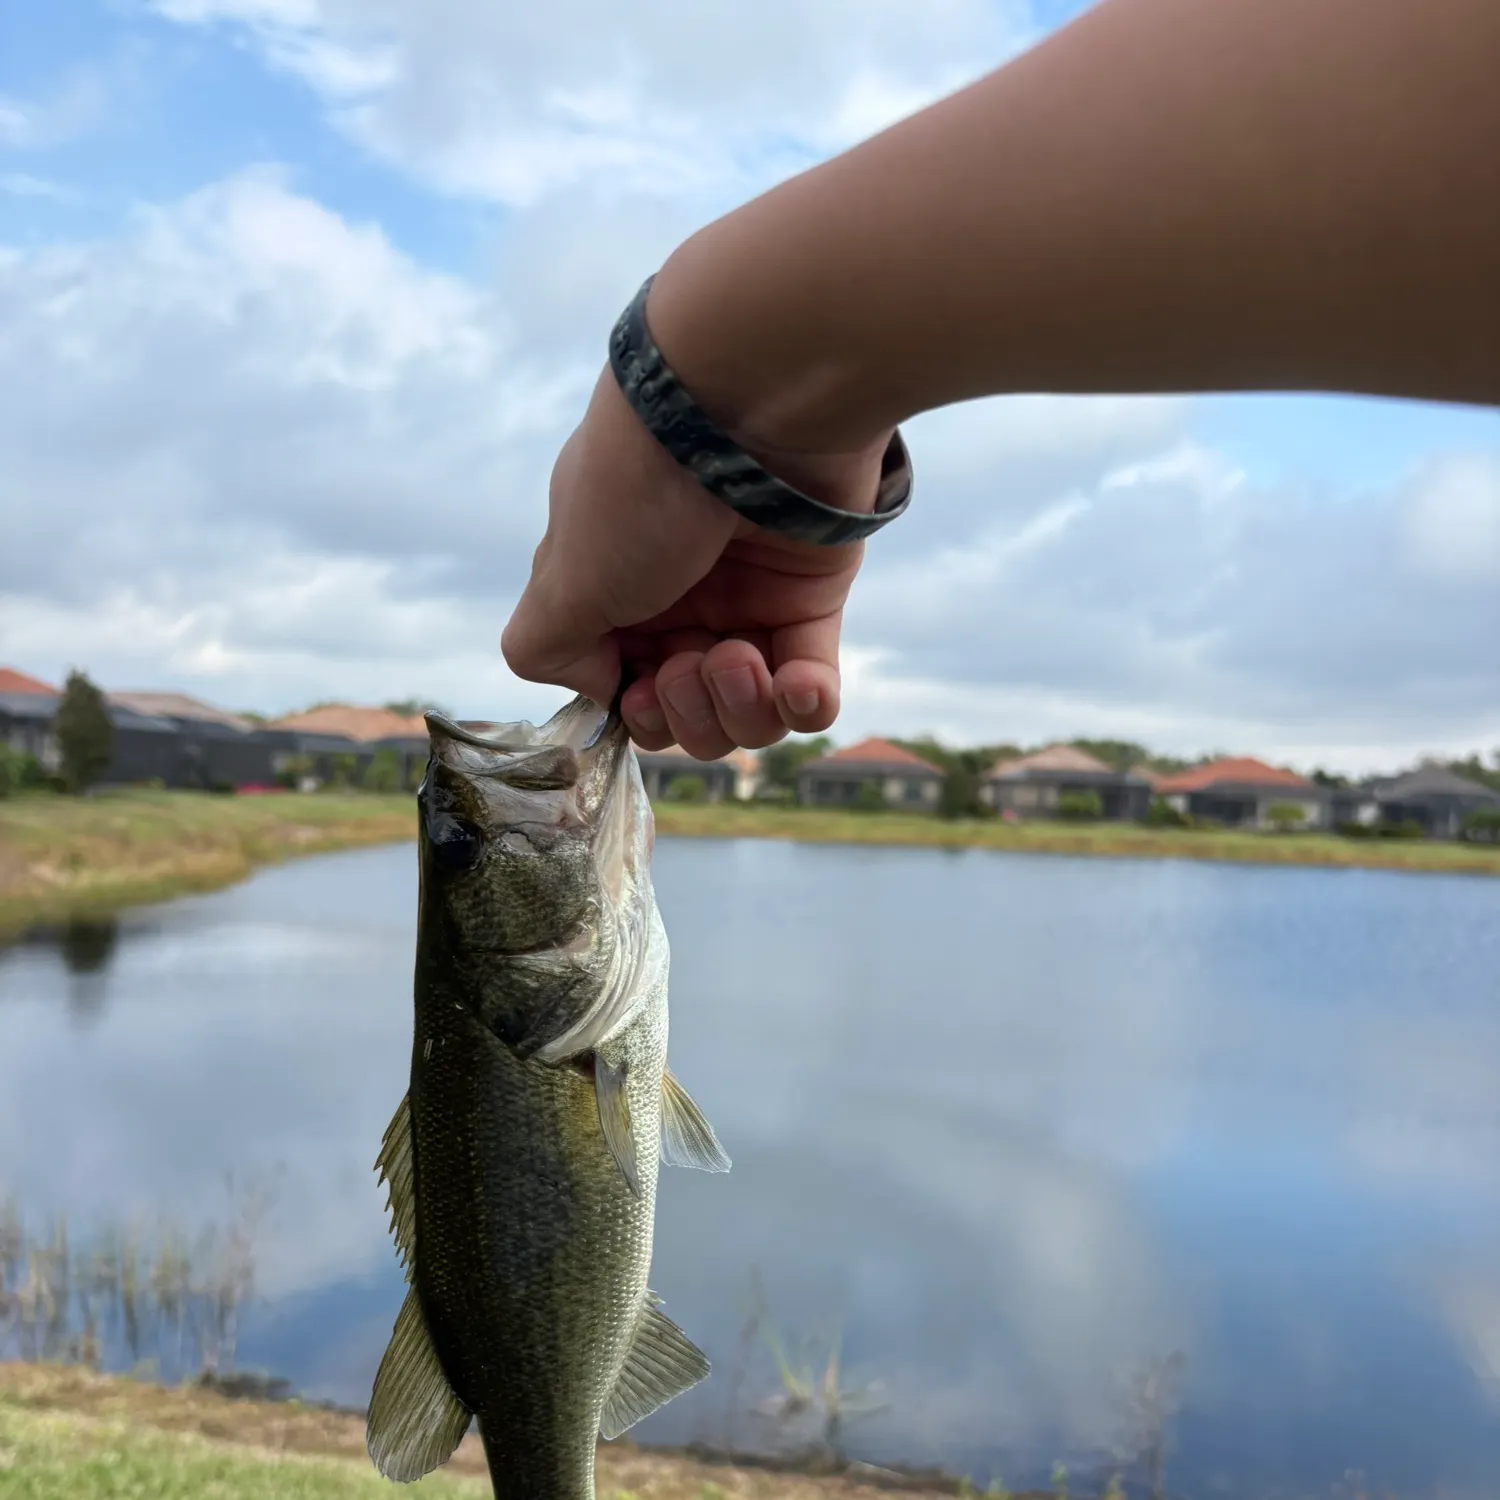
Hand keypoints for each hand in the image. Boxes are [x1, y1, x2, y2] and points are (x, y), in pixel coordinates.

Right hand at [501, 366, 886, 759]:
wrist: (747, 404)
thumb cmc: (640, 488)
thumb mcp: (562, 576)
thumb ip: (548, 645)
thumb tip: (602, 687)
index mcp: (614, 593)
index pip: (627, 692)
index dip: (639, 712)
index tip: (642, 686)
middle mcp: (680, 601)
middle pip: (689, 715)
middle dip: (689, 713)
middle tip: (693, 664)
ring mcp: (750, 600)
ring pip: (750, 711)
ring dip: (742, 706)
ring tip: (740, 657)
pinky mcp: (814, 596)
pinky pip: (814, 688)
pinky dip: (805, 703)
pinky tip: (797, 685)